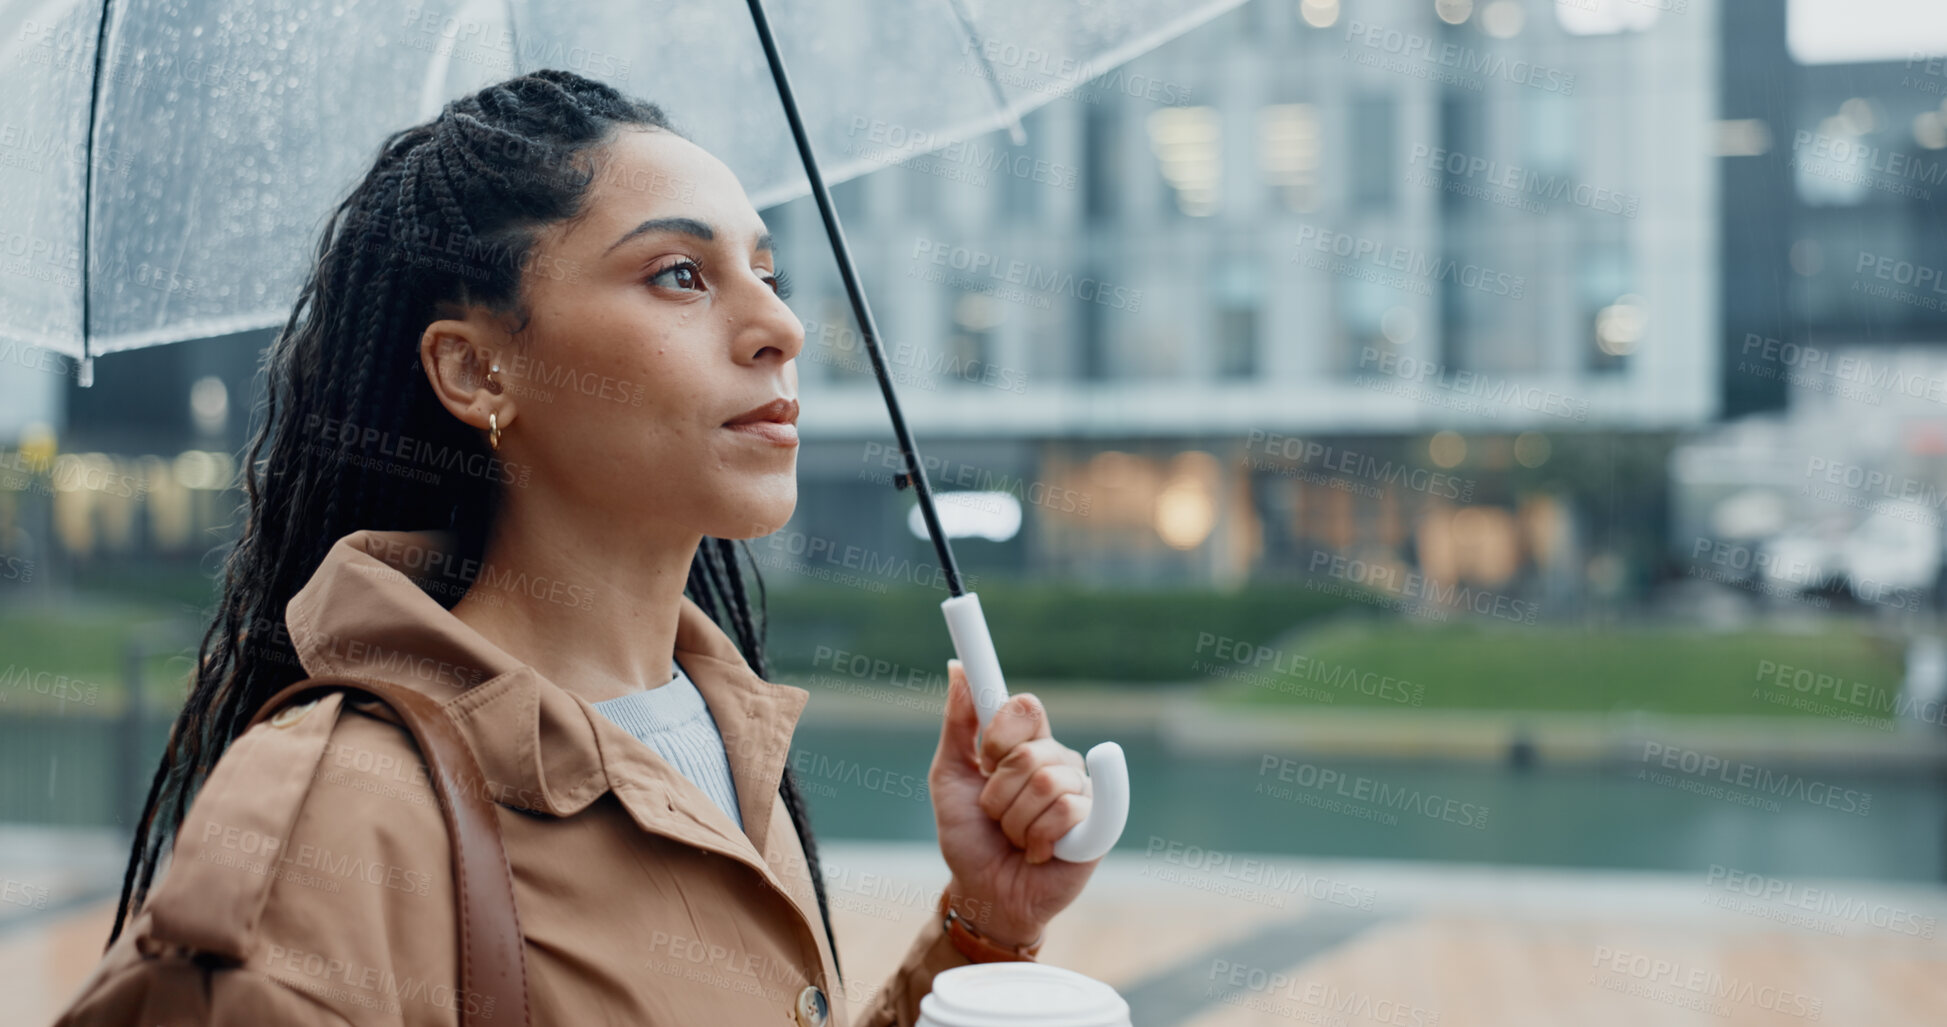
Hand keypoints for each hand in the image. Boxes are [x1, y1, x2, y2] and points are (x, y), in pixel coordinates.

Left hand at [928, 658, 1101, 948]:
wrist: (983, 892)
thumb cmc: (968, 836)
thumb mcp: (948, 777)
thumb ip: (958, 724)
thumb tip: (956, 669)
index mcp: (1027, 744)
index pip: (1024, 708)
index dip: (1000, 734)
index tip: (984, 760)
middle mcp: (1059, 761)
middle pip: (1030, 753)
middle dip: (998, 794)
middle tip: (996, 817)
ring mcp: (1081, 791)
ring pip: (1046, 784)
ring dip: (1015, 822)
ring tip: (1016, 839)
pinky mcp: (1098, 824)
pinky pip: (1068, 811)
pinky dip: (1040, 837)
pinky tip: (1039, 851)